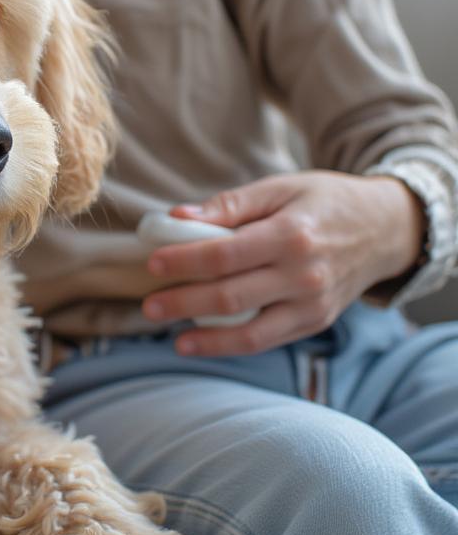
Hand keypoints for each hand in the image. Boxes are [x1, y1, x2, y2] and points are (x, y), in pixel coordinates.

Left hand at [142, 171, 424, 356]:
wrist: (384, 229)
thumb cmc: (323, 203)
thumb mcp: (280, 188)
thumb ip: (228, 205)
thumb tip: (176, 218)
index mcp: (291, 234)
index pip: (225, 254)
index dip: (184, 261)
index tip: (153, 262)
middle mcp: (304, 275)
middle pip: (231, 296)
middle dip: (184, 303)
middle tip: (149, 305)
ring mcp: (312, 304)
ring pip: (249, 331)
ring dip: (205, 337)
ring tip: (171, 335)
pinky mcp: (315, 322)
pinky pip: (265, 341)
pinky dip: (229, 345)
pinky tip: (197, 343)